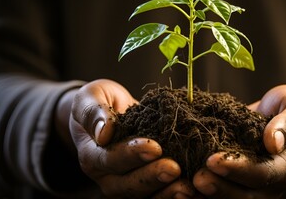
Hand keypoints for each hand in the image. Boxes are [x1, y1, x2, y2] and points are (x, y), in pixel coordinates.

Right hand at [69, 79, 194, 197]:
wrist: (110, 112)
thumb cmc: (100, 101)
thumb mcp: (90, 97)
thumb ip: (93, 112)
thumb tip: (103, 132)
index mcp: (92, 156)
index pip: (109, 159)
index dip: (131, 154)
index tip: (153, 147)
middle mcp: (108, 177)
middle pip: (127, 186)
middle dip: (152, 177)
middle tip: (174, 168)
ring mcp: (127, 185)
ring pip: (145, 197)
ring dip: (166, 193)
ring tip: (187, 186)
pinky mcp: (147, 187)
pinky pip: (159, 195)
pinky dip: (176, 194)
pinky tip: (195, 190)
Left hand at [192, 84, 285, 197]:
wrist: (283, 118)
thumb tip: (273, 142)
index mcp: (285, 167)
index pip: (262, 174)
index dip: (238, 169)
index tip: (214, 160)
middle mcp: (268, 184)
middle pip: (244, 196)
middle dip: (219, 188)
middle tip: (196, 178)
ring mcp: (251, 187)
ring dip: (207, 196)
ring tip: (184, 186)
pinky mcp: (234, 182)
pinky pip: (218, 193)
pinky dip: (200, 193)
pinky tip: (180, 183)